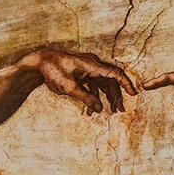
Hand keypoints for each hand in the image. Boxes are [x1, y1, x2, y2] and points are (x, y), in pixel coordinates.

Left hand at [18, 47, 138, 115]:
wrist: (39, 63)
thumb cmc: (53, 72)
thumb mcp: (70, 88)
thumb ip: (86, 98)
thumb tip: (100, 109)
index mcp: (93, 65)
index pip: (116, 73)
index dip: (126, 84)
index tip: (134, 94)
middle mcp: (93, 65)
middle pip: (111, 80)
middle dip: (116, 96)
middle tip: (119, 110)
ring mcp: (88, 68)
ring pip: (103, 84)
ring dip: (107, 97)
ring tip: (110, 112)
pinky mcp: (82, 73)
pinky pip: (93, 85)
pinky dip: (94, 96)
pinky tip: (92, 110)